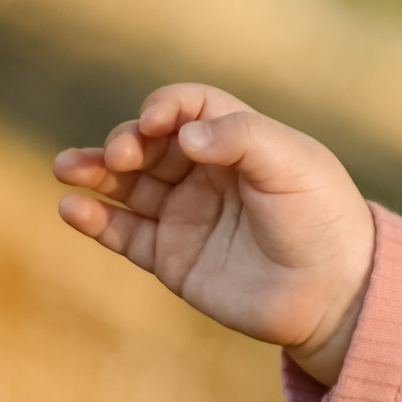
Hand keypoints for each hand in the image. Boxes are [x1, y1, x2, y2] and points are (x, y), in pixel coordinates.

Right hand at [52, 84, 373, 383]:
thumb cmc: (321, 220)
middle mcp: (207, 174)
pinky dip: (94, 219)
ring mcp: (186, 215)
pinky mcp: (171, 257)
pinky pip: (122, 232)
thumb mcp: (294, 165)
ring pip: (125, 186)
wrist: (334, 294)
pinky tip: (72, 208)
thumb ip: (242, 138)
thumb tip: (184, 136)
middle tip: (122, 156)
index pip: (188, 109)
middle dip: (125, 142)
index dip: (165, 107)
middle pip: (148, 144)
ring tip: (67, 167)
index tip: (153, 122)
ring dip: (93, 172)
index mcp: (240, 142)